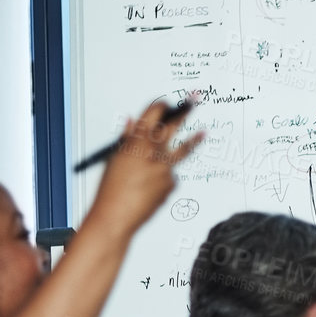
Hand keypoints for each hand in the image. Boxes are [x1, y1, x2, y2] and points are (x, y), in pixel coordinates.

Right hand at [86, 98, 203, 236]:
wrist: (116, 216)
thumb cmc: (110, 188)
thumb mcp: (114, 158)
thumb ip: (127, 139)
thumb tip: (132, 122)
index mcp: (136, 141)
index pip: (153, 113)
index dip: (161, 106)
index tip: (167, 103)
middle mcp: (153, 151)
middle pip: (173, 125)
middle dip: (185, 111)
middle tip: (194, 100)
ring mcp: (165, 167)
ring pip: (182, 151)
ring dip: (194, 140)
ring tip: (204, 133)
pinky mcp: (171, 183)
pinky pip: (170, 176)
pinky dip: (162, 178)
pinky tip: (149, 188)